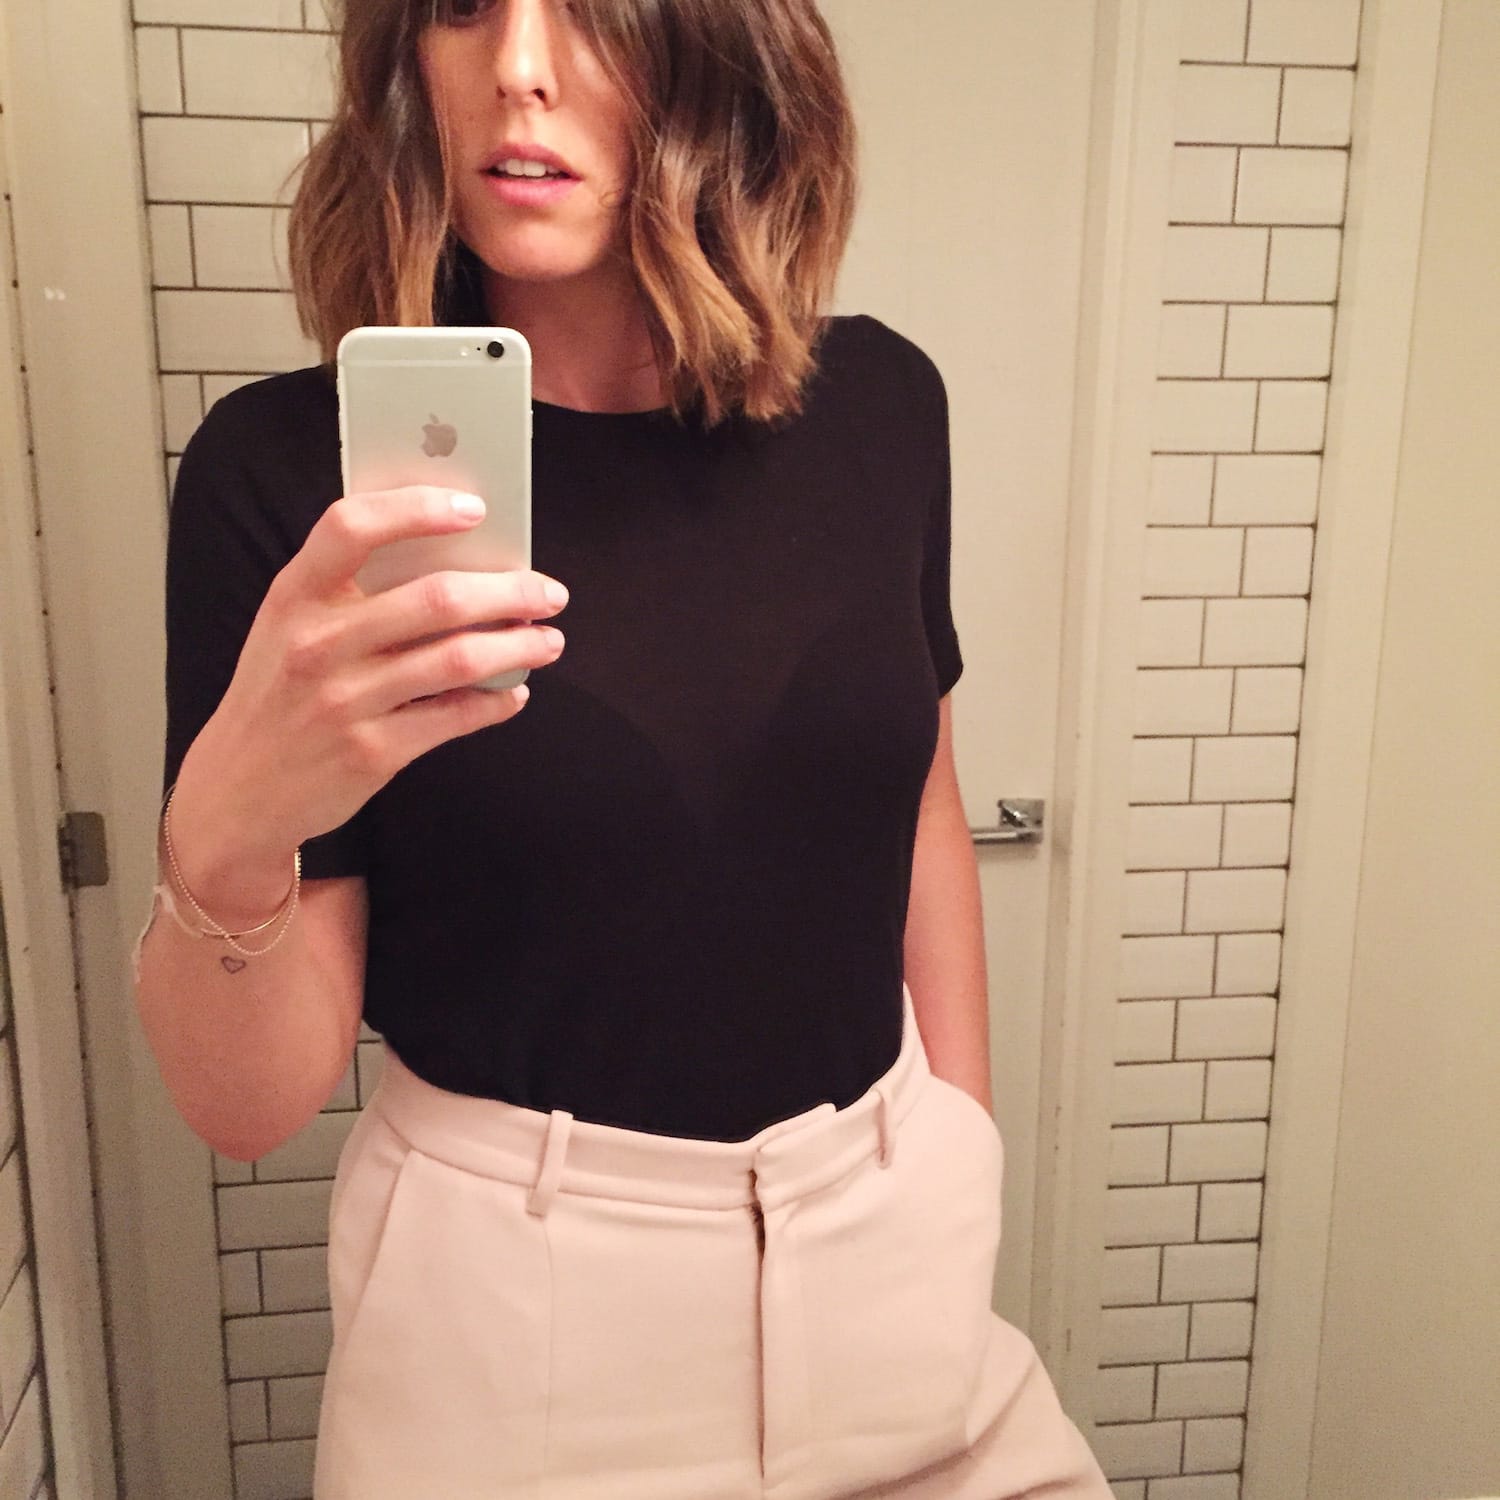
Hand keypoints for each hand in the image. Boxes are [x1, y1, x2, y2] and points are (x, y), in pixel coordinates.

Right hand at [192, 485, 567, 854]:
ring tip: (547, 641)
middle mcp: (317, 643)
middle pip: (435, 599)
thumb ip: (349, 588)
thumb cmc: (279, 692)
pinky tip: (513, 692)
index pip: (352, 527)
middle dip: (510, 592)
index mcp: (295, 596)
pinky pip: (455, 716)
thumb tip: (452, 555)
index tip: (475, 508)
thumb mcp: (288, 626)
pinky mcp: (372, 752)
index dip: (418, 509)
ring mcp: (345, 701)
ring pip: (459, 659)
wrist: (238, 787)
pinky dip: (497, 702)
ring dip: (519, 647)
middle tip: (549, 592)